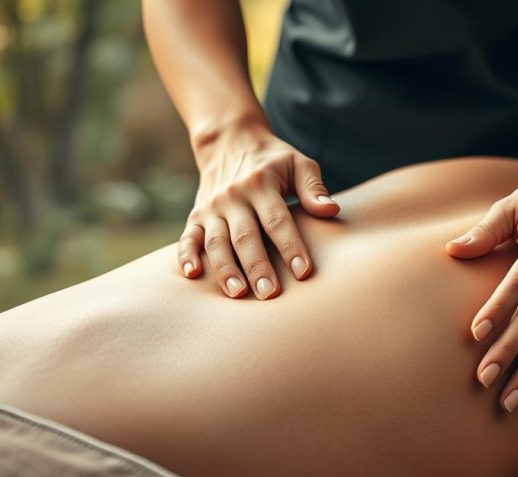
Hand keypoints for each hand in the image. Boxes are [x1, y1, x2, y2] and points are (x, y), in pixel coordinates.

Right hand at [179, 121, 339, 298]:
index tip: (303, 272)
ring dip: (225, 269)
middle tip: (270, 294)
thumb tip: (331, 211)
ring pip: (216, 242)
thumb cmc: (273, 160)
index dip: (291, 247)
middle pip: (246, 237)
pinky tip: (192, 275)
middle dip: (257, 267)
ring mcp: (212, 208)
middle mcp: (233, 197)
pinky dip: (186, 256)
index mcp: (261, 184)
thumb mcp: (298, 163)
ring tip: (238, 294)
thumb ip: (314, 188)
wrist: (229, 141)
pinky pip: (188, 238)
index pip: (278, 220)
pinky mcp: (196, 216)